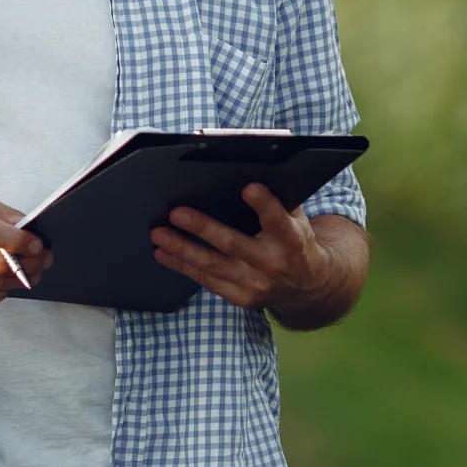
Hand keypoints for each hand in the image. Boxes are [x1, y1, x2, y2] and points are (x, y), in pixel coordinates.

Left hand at [152, 184, 342, 317]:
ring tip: (159, 235)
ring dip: (182, 249)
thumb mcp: (297, 219)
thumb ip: (278, 197)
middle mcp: (273, 263)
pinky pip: (207, 281)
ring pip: (212, 265)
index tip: (248, 187)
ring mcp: (256, 284)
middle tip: (175, 213)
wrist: (308, 287)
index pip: (277, 219)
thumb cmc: (295, 240)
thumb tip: (248, 168)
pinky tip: (164, 253)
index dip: (264, 204)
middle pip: (233, 244)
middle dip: (203, 227)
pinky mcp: (241, 298)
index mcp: (291, 239)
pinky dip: (182, 266)